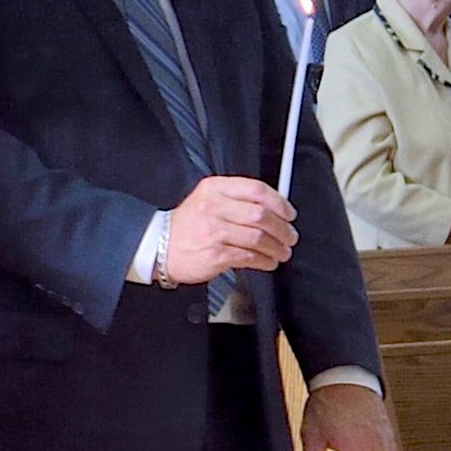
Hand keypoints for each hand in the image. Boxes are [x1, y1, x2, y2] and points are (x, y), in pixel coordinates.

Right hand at [162, 176, 296, 283]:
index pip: (256, 190)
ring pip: (258, 237)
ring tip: (282, 251)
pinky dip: (264, 261)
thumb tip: (274, 207)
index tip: (288, 213)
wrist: (160, 247)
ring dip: (276, 247)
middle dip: (282, 228)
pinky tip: (268, 261)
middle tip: (290, 236)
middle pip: (261, 215)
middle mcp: (214, 207)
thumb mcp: (208, 199)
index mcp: (215, 188)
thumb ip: (237, 198)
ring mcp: (214, 231)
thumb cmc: (188, 225)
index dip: (279, 203)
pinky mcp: (216, 254)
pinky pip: (249, 257)